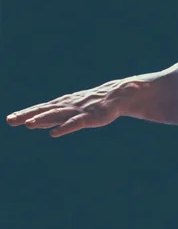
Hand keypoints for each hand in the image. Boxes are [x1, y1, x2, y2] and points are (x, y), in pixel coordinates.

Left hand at [6, 80, 124, 136]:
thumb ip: (50, 117)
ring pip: (58, 115)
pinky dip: (64, 127)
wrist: (116, 95)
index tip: (10, 119)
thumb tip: (30, 123)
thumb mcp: (69, 109)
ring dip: (43, 119)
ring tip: (28, 124)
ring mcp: (78, 111)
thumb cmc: (91, 103)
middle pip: (44, 111)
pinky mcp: (90, 117)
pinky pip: (75, 123)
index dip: (25, 114)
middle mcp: (66, 106)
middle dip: (27, 115)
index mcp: (61, 105)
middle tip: (10, 120)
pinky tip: (54, 133)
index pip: (40, 109)